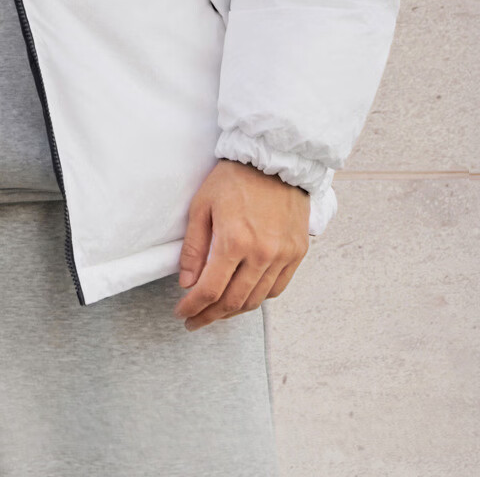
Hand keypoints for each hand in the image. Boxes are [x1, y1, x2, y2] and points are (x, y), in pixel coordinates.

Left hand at [174, 159, 309, 330]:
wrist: (274, 159)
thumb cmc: (234, 178)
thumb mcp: (202, 205)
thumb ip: (193, 248)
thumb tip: (187, 283)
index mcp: (234, 240)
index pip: (210, 290)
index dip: (193, 307)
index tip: (182, 313)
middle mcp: (261, 253)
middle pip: (233, 301)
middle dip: (210, 316)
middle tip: (195, 321)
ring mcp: (283, 255)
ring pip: (256, 300)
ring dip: (233, 311)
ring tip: (216, 312)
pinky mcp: (297, 253)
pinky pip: (277, 289)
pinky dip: (258, 298)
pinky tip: (244, 296)